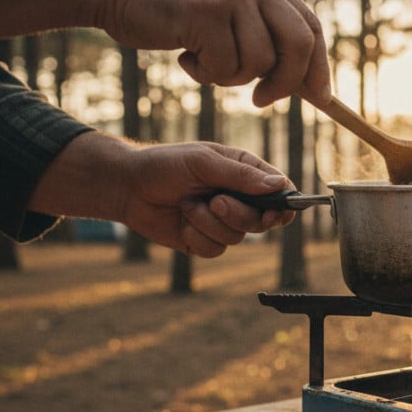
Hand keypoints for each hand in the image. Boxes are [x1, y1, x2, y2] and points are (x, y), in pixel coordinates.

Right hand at [96, 0, 331, 107]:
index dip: (318, 67)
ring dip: (231, 78)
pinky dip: (206, 74)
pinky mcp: (206, 11)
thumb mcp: (224, 14)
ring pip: (260, 62)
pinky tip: (184, 57)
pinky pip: (226, 66)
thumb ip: (260, 35)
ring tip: (202, 62)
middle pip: (300, 44)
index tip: (321, 99)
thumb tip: (304, 84)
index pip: (311, 26)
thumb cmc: (167, 10)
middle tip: (261, 101)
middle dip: (286, 83)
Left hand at [117, 142, 298, 257]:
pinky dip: (197, 236)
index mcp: (244, 172)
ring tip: (187, 205)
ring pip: (238, 237)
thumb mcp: (203, 162)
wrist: (127, 187)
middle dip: (237, 214)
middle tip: (214, 202)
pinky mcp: (205, 240)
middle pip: (262, 220)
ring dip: (208, 223)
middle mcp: (239, 198)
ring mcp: (223, 221)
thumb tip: (278, 187)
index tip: (274, 212)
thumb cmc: (164, 165)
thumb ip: (240, 175)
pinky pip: (216, 249)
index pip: (280, 191)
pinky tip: (182, 221)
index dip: (283, 205)